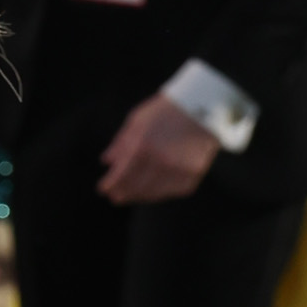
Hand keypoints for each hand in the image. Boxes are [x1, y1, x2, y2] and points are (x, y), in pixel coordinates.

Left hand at [96, 91, 218, 203]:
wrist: (203, 108)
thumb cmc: (165, 111)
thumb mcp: (137, 121)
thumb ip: (121, 143)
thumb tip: (106, 162)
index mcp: (142, 146)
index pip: (121, 175)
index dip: (110, 185)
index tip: (103, 189)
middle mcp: (160, 162)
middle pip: (135, 187)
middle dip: (122, 194)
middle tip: (115, 197)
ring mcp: (178, 171)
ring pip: (153, 193)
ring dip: (139, 196)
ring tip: (130, 195)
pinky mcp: (192, 176)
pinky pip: (171, 191)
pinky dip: (159, 193)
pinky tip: (151, 191)